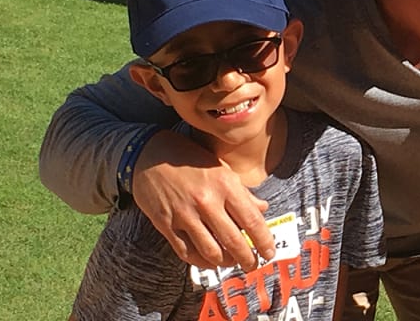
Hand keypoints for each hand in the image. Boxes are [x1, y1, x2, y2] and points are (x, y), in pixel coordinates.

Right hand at [132, 130, 274, 269]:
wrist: (150, 155)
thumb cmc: (191, 159)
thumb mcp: (222, 169)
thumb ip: (242, 193)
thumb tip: (263, 209)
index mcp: (225, 185)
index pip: (252, 220)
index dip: (263, 241)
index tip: (269, 252)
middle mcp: (206, 202)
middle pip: (233, 241)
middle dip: (247, 258)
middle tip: (253, 265)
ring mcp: (184, 215)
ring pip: (211, 251)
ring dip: (225, 262)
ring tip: (233, 262)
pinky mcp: (166, 224)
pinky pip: (186, 252)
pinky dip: (201, 261)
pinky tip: (210, 261)